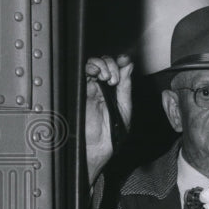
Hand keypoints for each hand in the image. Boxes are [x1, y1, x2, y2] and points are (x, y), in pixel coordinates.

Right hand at [85, 55, 132, 184]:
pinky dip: (92, 67)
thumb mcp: (124, 106)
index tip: (126, 61)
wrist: (98, 147)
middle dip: (112, 64)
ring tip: (109, 78)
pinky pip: (82, 72)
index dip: (120, 62)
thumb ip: (126, 86)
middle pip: (103, 63)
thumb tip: (129, 66)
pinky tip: (100, 76)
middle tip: (116, 78)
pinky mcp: (79, 90)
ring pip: (92, 64)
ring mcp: (88, 88)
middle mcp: (100, 87)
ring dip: (103, 65)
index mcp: (112, 90)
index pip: (115, 68)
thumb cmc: (111, 133)